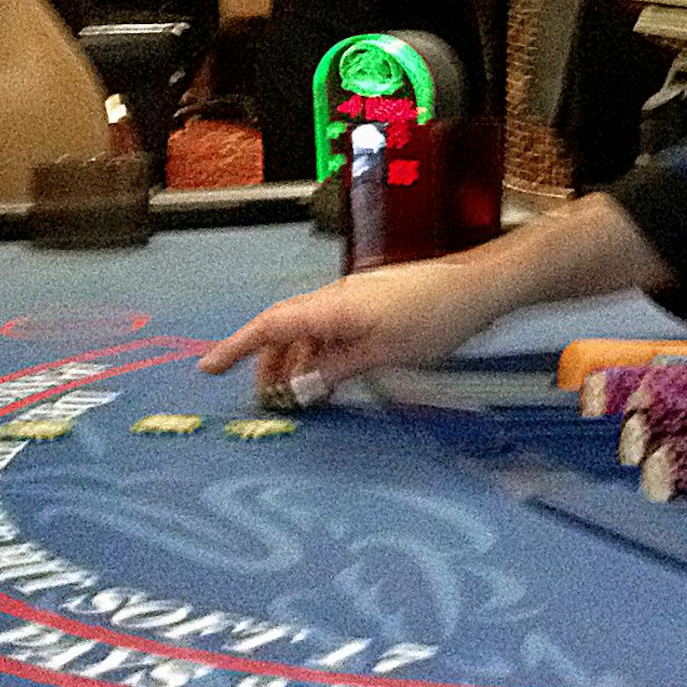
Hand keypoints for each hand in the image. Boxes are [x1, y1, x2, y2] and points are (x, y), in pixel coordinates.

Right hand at [198, 257, 503, 400]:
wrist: (478, 286)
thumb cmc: (434, 317)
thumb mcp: (382, 352)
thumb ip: (337, 369)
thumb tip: (301, 386)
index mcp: (332, 305)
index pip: (270, 324)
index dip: (235, 346)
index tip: (208, 368)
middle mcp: (338, 297)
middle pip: (286, 328)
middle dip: (268, 363)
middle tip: (264, 399)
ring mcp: (357, 299)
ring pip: (312, 331)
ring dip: (299, 362)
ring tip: (298, 396)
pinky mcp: (376, 305)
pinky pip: (335, 330)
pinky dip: (325, 354)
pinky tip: (332, 378)